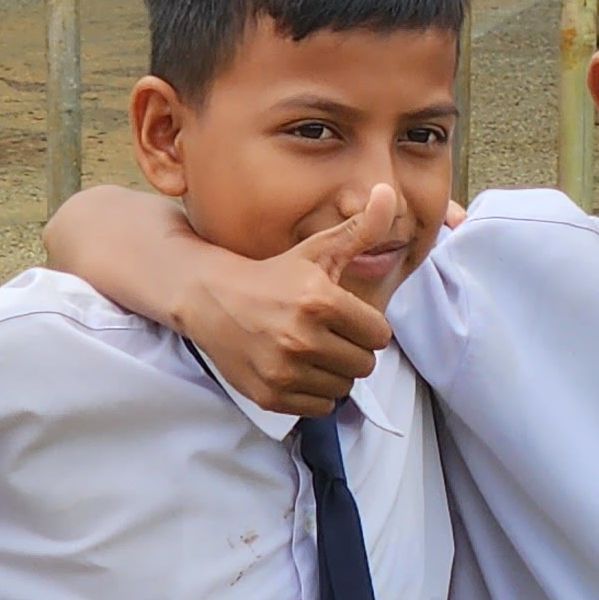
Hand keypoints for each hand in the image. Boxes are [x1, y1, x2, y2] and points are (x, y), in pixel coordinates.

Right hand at [183, 187, 403, 419]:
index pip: (380, 335)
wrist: (211, 299)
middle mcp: (301, 338)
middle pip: (364, 364)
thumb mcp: (317, 250)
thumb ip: (360, 230)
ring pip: (344, 387)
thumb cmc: (273, 273)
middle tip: (327, 334)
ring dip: (334, 372)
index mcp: (320, 301)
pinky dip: (314, 392)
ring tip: (311, 349)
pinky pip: (320, 406)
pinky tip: (296, 367)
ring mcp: (283, 370)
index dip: (367, 326)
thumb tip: (387, 193)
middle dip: (352, 349)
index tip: (344, 316)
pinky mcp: (269, 394)